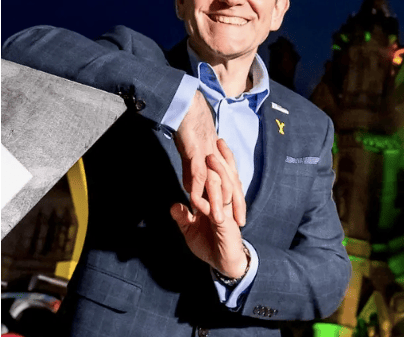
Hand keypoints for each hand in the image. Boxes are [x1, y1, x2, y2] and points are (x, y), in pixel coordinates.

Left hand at [170, 140, 248, 277]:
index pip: (220, 176)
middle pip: (228, 175)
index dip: (218, 160)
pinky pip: (221, 207)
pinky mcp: (226, 223)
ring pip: (228, 186)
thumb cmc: (210, 246)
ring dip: (219, 171)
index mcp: (218, 202)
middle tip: (216, 139)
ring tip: (212, 156)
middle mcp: (226, 204)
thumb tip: (175, 205)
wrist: (223, 265)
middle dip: (223, 158)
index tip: (211, 144)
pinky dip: (213, 197)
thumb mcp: (190, 230)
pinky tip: (208, 188)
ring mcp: (227, 212)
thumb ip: (183, 217)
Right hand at [175, 92, 245, 225]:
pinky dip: (198, 191)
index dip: (236, 202)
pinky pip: (199, 175)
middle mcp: (218, 160)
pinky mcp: (196, 154)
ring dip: (217, 204)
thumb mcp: (193, 155)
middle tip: (237, 226)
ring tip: (218, 221)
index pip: (232, 185)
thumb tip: (191, 189)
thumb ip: (193, 173)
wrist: (189, 107)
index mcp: (219, 160)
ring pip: (216, 185)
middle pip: (230, 188)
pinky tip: (197, 204)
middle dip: (234, 209)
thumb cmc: (191, 128)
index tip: (238, 219)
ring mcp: (208, 158)